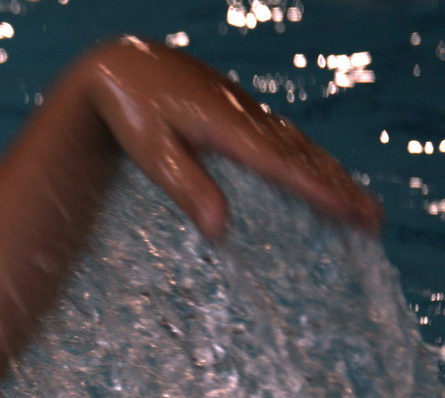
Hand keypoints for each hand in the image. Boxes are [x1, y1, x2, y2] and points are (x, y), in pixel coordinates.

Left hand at [76, 37, 379, 240]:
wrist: (125, 65)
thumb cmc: (134, 111)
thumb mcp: (153, 154)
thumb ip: (188, 188)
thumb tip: (219, 231)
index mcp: (228, 127)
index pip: (282, 165)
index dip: (317, 190)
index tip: (348, 212)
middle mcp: (249, 118)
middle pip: (304, 157)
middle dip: (340, 189)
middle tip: (372, 221)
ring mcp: (250, 114)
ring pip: (302, 148)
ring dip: (334, 176)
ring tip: (362, 206)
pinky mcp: (244, 114)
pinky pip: (289, 140)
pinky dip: (313, 161)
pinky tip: (324, 175)